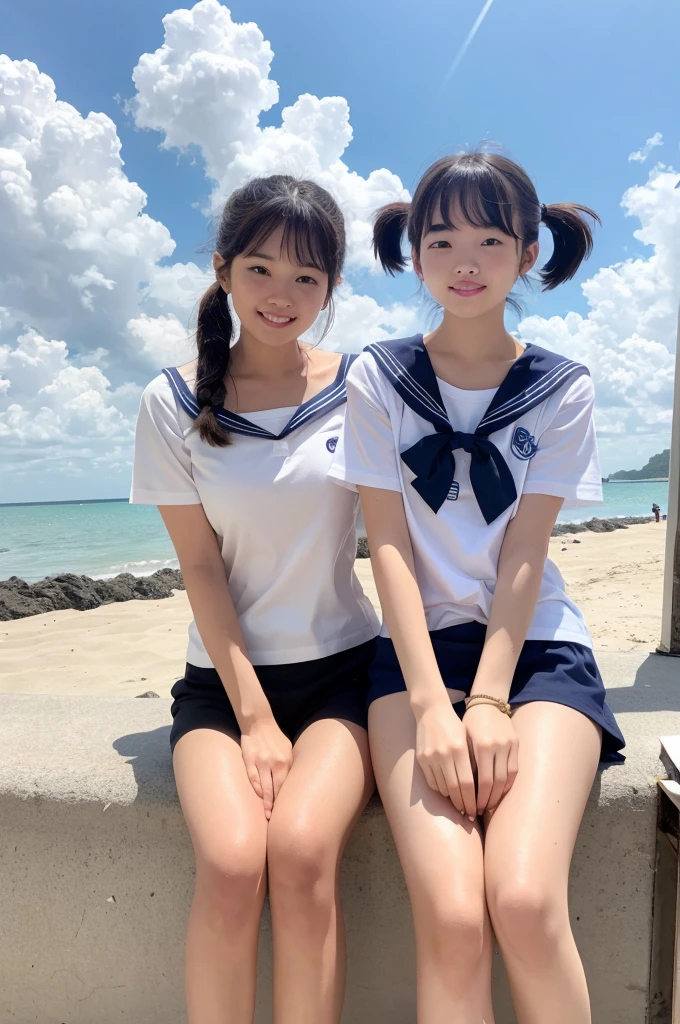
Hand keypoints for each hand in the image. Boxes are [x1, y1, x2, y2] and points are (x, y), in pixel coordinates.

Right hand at [240, 717, 293, 818]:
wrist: (258, 722)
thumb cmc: (276, 738)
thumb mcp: (288, 749)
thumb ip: (290, 766)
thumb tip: (295, 784)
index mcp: (286, 760)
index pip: (287, 785)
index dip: (286, 800)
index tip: (288, 812)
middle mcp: (274, 762)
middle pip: (276, 789)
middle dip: (276, 805)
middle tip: (275, 820)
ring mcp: (260, 762)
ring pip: (264, 787)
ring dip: (266, 802)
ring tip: (267, 815)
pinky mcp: (249, 760)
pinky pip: (252, 779)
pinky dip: (256, 789)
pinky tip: (259, 798)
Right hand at [415, 700, 476, 818]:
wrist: (431, 710)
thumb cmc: (455, 725)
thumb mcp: (467, 739)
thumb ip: (473, 761)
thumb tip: (481, 788)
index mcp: (459, 749)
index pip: (467, 784)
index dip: (472, 800)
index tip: (477, 810)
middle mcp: (444, 754)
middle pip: (455, 789)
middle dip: (463, 804)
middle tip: (470, 814)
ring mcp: (430, 757)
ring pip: (442, 788)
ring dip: (452, 799)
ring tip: (460, 806)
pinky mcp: (421, 758)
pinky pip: (432, 782)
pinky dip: (441, 790)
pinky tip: (448, 792)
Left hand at [464, 703, 518, 815]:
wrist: (487, 702)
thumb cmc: (469, 722)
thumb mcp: (463, 739)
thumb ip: (465, 762)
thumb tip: (460, 790)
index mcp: (482, 746)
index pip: (482, 781)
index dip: (478, 797)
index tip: (472, 807)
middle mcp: (498, 746)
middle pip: (496, 783)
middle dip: (487, 800)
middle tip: (479, 811)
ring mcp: (510, 746)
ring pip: (507, 779)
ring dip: (498, 795)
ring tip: (489, 805)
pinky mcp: (516, 744)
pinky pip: (514, 770)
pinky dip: (507, 784)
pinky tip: (500, 792)